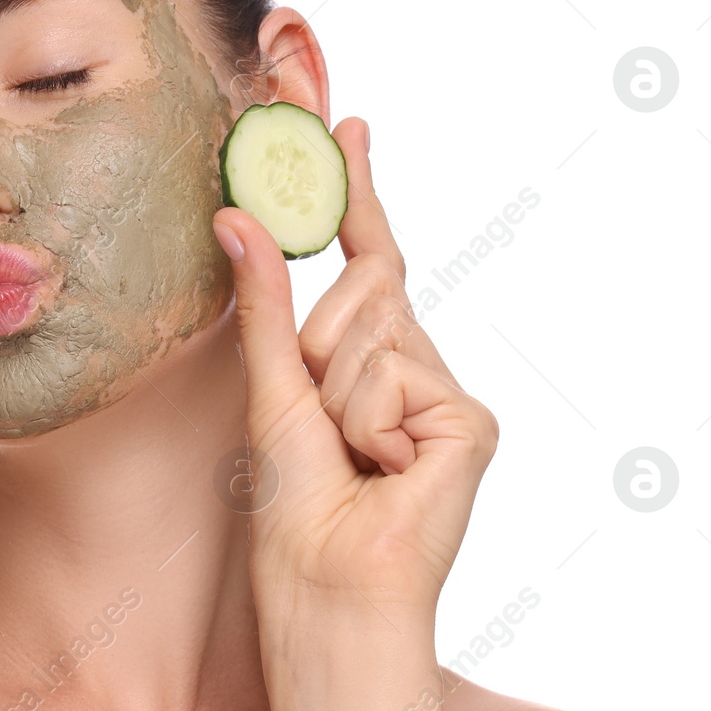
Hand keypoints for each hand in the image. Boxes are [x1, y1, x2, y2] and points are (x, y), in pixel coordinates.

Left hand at [212, 116, 498, 617]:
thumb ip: (265, 303)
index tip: (349, 124)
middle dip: (321, 340)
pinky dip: (369, 423)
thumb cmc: (297, 507)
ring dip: (335, 394)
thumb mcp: (271, 388)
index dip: (356, 193)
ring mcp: (448, 394)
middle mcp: (417, 366)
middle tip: (323, 424)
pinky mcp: (473, 421)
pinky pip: (397, 374)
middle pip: (367, 283)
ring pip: (374, 327)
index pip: (367, 258)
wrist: (328, 586)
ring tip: (349, 459)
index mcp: (370, 360)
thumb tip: (236, 215)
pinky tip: (386, 472)